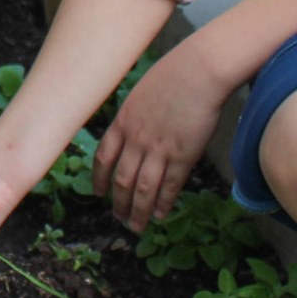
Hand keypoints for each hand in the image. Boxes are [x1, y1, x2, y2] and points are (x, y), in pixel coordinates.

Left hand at [91, 47, 231, 233]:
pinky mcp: (183, 154)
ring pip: (143, 188)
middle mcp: (136, 138)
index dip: (99, 178)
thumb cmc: (174, 74)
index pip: (103, 156)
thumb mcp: (141, 92)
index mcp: (123, 121)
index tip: (99, 193)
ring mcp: (159, 148)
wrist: (198, 71)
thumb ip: (134, 114)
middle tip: (119, 218)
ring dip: (138, 210)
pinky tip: (160, 214)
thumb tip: (133, 127)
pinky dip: (163, 202)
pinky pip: (170, 185)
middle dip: (119, 202)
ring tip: (136, 226)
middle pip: (122, 179)